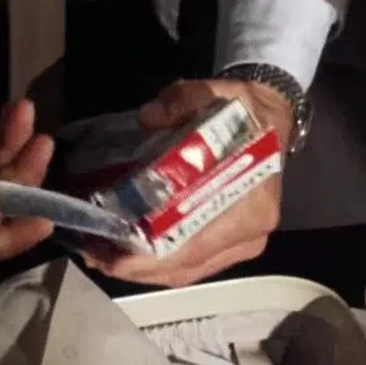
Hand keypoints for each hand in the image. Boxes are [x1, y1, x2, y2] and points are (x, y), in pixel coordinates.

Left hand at [81, 78, 293, 286]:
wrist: (271, 120)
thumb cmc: (245, 114)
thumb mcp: (218, 92)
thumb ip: (183, 100)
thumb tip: (148, 117)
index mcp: (251, 208)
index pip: (196, 245)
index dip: (153, 258)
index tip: (115, 259)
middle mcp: (249, 236)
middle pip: (185, 266)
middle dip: (136, 267)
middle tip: (94, 255)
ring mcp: (240, 246)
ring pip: (184, 272)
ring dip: (141, 270)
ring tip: (99, 255)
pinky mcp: (228, 247)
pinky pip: (189, 266)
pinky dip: (156, 264)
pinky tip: (124, 253)